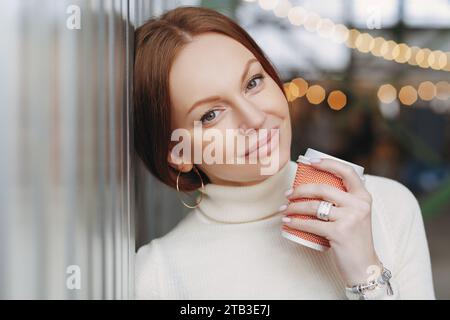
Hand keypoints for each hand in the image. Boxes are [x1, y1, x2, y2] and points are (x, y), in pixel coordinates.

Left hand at [279, 158, 380, 286]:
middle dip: (300, 190)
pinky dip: (295, 222)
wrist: (364, 267)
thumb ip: (343, 201)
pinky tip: (287, 221)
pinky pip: (310, 224)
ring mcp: (350, 218)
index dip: (327, 163)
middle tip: (288, 194)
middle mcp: (359, 205)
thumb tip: (313, 186)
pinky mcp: (339, 232)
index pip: (346, 172)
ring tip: (285, 209)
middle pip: (322, 188)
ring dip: (294, 206)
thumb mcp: (355, 215)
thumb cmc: (354, 239)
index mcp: (364, 197)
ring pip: (313, 206)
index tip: (309, 162)